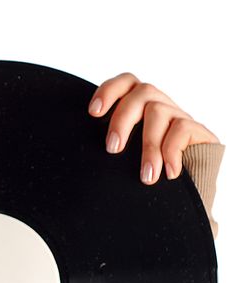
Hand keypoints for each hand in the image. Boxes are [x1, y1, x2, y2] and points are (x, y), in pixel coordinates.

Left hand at [87, 73, 219, 184]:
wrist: (185, 200)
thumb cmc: (142, 179)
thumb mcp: (120, 161)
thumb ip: (110, 148)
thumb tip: (82, 153)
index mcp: (138, 108)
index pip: (126, 83)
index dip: (109, 90)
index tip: (93, 113)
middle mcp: (159, 106)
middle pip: (141, 93)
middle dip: (122, 120)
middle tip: (112, 149)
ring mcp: (180, 117)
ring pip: (159, 111)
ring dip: (149, 146)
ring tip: (146, 177)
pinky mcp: (200, 132)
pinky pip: (182, 129)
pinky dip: (171, 151)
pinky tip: (168, 174)